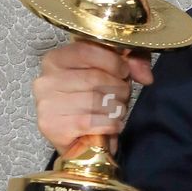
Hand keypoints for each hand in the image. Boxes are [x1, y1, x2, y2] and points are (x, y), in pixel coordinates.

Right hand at [32, 39, 152, 157]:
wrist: (79, 140)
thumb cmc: (95, 101)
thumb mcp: (114, 73)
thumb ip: (132, 63)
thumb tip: (145, 76)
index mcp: (56, 60)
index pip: (86, 50)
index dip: (113, 61)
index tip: (124, 72)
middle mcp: (46, 80)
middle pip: (95, 77)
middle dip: (118, 89)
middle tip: (121, 96)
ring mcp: (46, 104)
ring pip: (96, 100)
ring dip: (115, 108)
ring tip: (114, 111)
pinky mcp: (52, 126)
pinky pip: (92, 121)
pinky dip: (110, 124)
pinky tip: (111, 125)